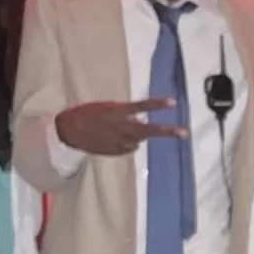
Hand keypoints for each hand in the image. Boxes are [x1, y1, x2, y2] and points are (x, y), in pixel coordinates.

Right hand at [55, 97, 185, 155]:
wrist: (69, 133)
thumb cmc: (85, 114)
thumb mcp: (105, 107)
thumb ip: (123, 112)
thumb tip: (138, 119)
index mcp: (117, 112)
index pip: (141, 106)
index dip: (157, 104)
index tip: (173, 102)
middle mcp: (122, 127)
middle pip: (149, 130)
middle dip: (168, 132)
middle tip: (184, 133)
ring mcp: (120, 142)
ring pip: (139, 139)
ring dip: (136, 135)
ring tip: (116, 130)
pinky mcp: (117, 152)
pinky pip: (129, 147)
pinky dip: (126, 142)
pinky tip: (112, 139)